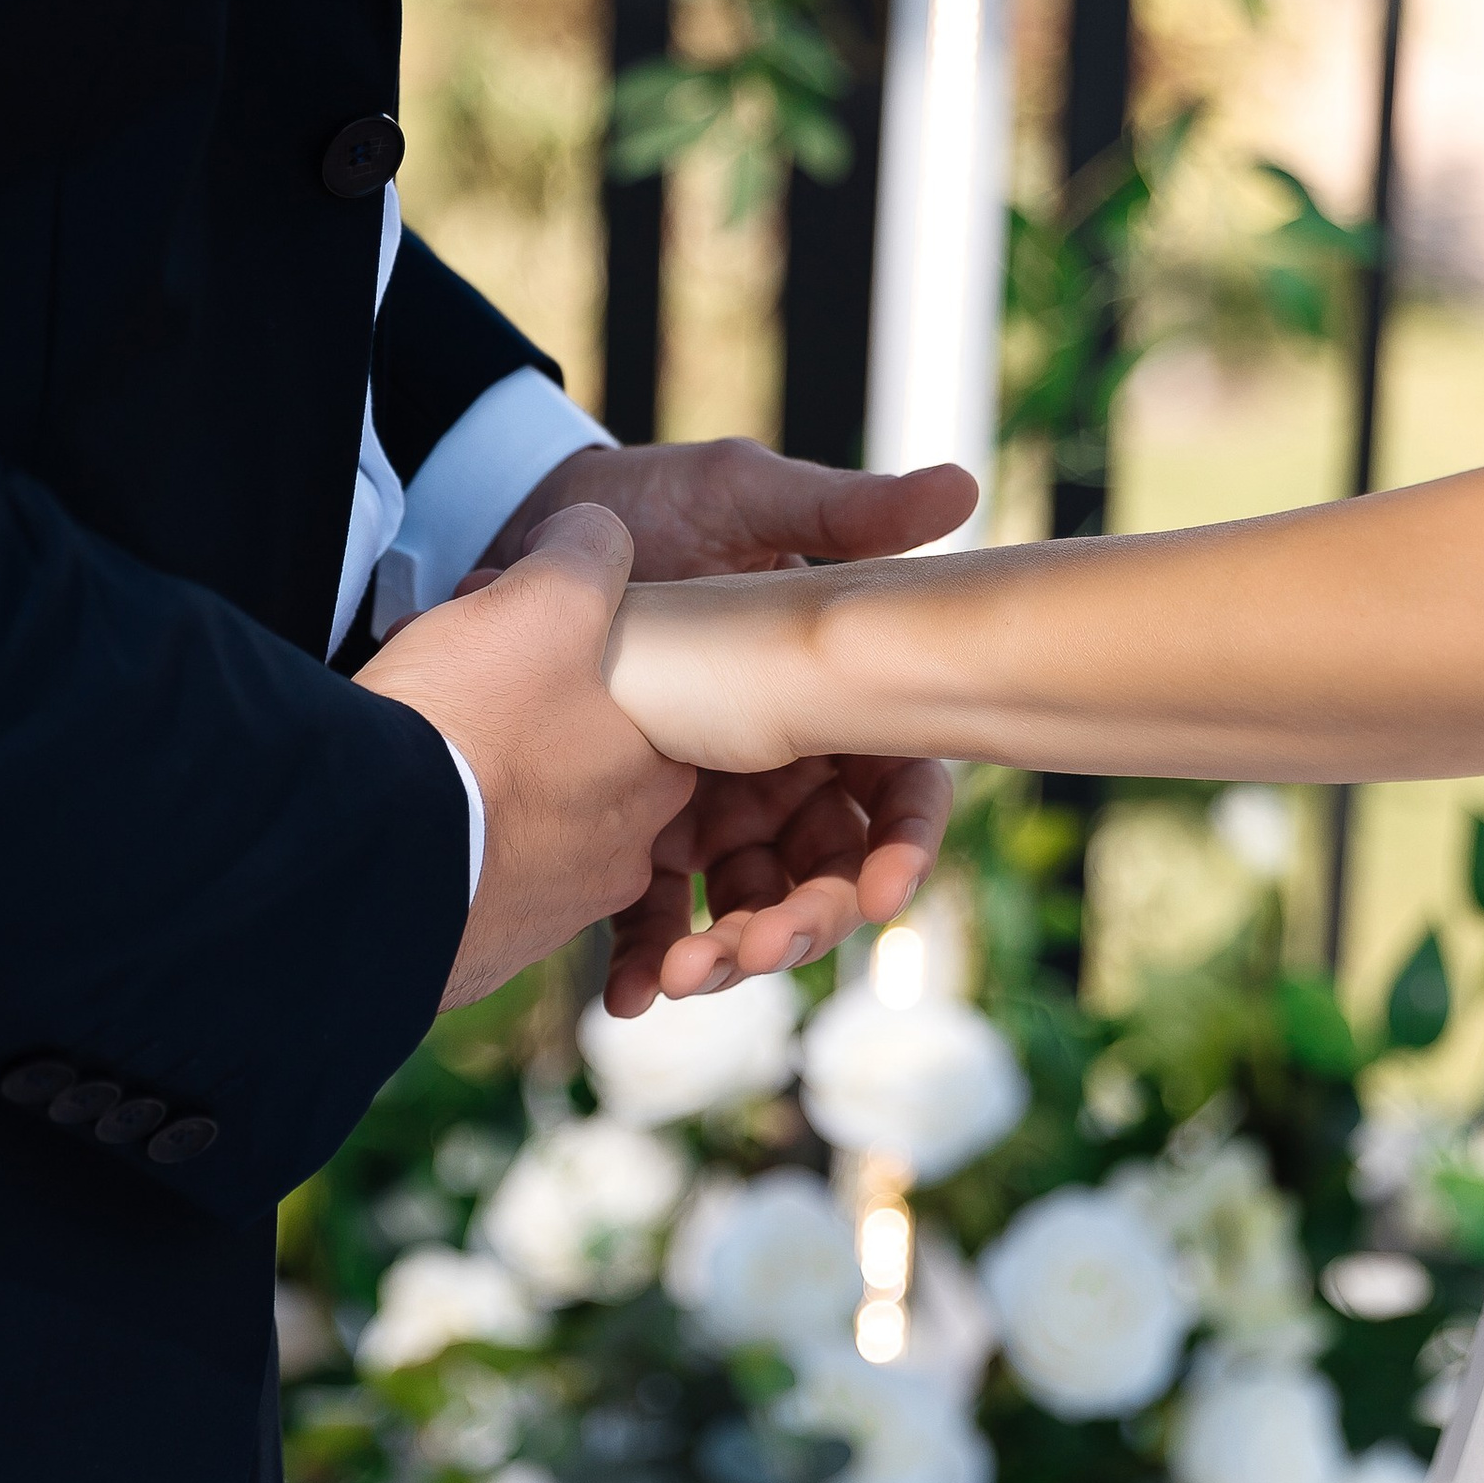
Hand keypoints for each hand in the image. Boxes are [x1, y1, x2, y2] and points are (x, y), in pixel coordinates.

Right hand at [357, 505, 695, 1011]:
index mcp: (657, 773)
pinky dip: (447, 838)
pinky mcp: (480, 950)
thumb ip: (590, 553)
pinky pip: (474, 876)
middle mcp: (622, 855)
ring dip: (481, 773)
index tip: (517, 629)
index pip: (650, 702)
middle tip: (458, 671)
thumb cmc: (471, 724)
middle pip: (582, 759)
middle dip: (528, 711)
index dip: (583, 651)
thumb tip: (597, 538)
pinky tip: (402, 805)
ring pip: (525, 818)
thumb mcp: (544, 600)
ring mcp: (550, 910)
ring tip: (416, 730)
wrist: (364, 856)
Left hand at [478, 438, 974, 1004]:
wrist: (522, 521)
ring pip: (751, 902)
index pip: (897, 785)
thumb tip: (961, 489)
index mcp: (827, 693)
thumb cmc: (651, 498)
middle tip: (768, 948)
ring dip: (733, 951)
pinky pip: (657, 910)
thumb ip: (845, 514)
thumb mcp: (744, 494)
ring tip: (690, 972)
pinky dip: (648, 958)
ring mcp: (712, 802)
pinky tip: (630, 993)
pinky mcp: (636, 827)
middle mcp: (782, 760)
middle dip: (809, 920)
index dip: (903, 844)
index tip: (886, 892)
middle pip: (828, 867)